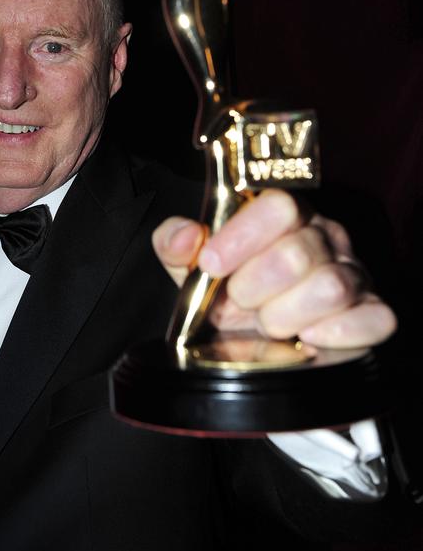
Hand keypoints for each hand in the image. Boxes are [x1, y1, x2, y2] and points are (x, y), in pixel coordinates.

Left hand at [152, 190, 396, 348]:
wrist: (250, 344)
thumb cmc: (226, 296)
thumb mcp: (190, 270)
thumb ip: (175, 243)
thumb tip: (186, 236)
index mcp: (283, 216)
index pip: (278, 206)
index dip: (241, 237)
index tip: (211, 265)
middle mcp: (325, 238)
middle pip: (297, 253)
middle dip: (254, 288)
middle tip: (242, 301)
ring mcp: (353, 274)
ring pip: (331, 288)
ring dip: (285, 316)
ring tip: (270, 323)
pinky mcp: (372, 315)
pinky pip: (375, 319)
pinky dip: (338, 333)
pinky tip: (308, 339)